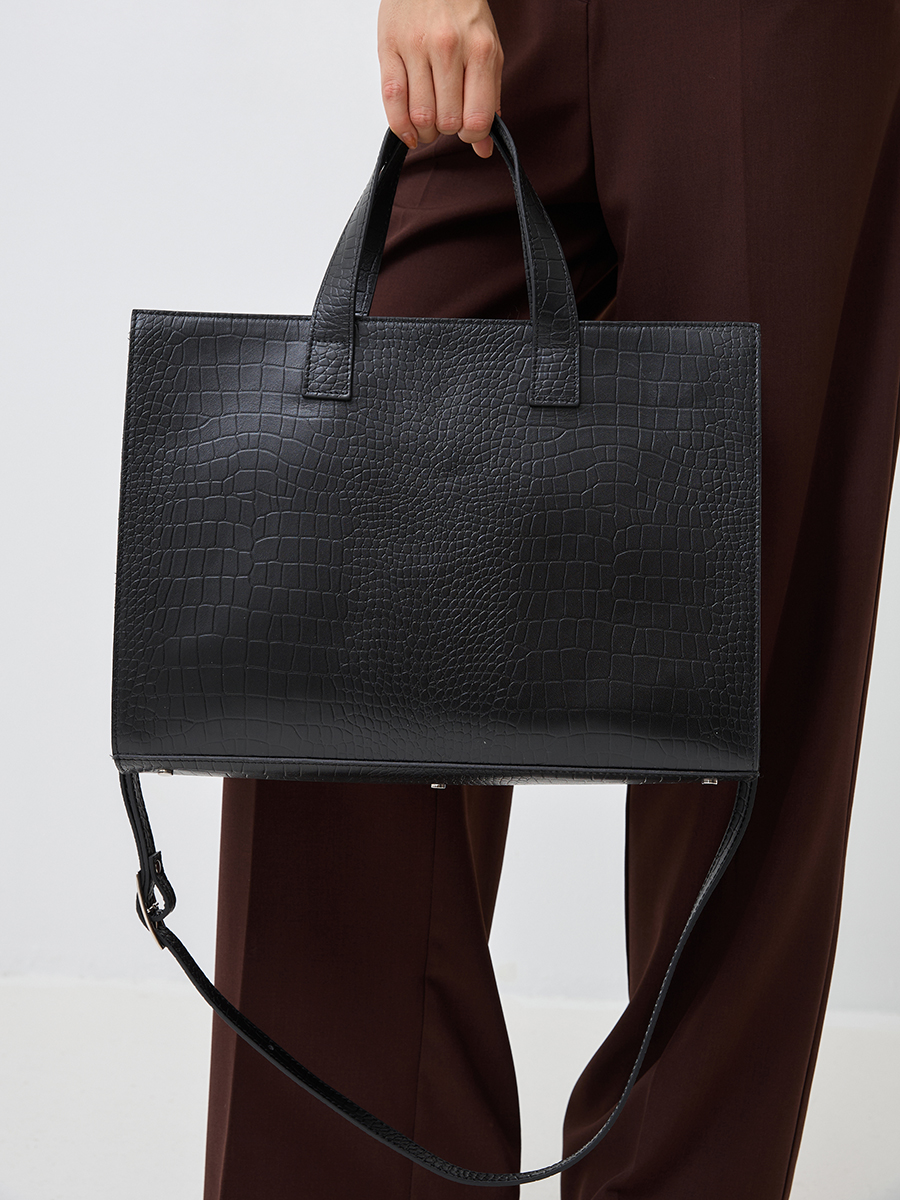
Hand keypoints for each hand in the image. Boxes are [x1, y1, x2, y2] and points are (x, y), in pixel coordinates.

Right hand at [377, 0, 503, 157]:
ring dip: (424, 131)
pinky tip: (409, 131)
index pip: (477, 119)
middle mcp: (448, 48)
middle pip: (446, 122)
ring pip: (420, 116)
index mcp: (480, 50)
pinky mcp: (388, 48)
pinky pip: (392, 100)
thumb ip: (489, 99)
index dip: (471, 134)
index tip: (466, 128)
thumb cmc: (461, 14)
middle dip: (446, 131)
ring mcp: (416, 47)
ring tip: (428, 121)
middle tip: (445, 119)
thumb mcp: (487, 50)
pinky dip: (400, 126)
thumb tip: (484, 148)